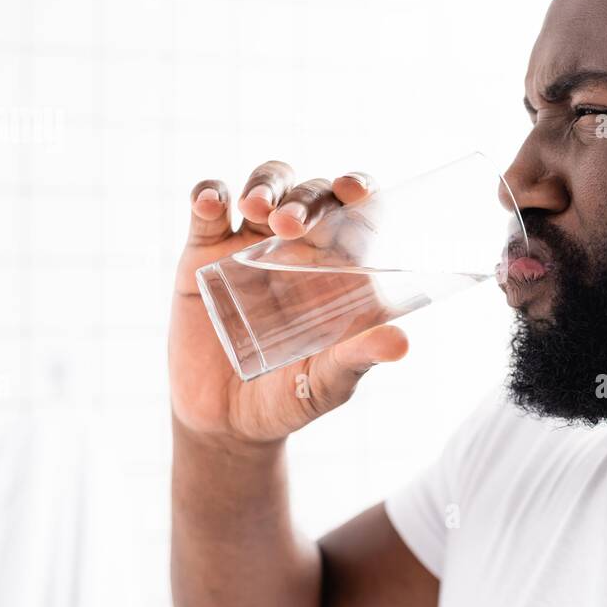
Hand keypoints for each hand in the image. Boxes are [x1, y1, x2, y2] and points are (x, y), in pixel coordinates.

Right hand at [169, 162, 408, 445]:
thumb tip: (402, 343)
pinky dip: (208, 194)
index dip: (360, 187)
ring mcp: (252, 244)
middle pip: (313, 193)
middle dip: (305, 197)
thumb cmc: (290, 398)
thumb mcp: (328, 383)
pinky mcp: (205, 253)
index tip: (353, 190)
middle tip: (289, 224)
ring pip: (267, 186)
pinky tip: (212, 203)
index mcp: (341, 269)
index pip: (359, 212)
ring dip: (265, 184)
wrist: (225, 422)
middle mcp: (301, 247)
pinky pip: (207, 208)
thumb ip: (359, 359)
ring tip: (256, 209)